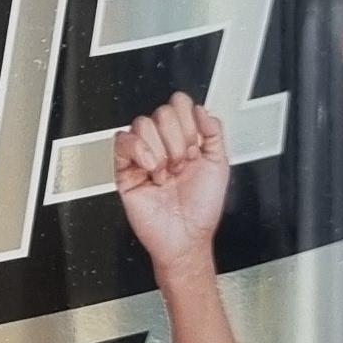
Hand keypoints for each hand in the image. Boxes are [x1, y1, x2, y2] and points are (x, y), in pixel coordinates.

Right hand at [114, 92, 229, 268]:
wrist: (185, 236)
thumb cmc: (201, 209)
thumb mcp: (219, 164)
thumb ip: (213, 131)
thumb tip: (201, 109)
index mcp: (185, 139)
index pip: (180, 105)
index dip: (189, 121)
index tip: (196, 146)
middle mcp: (163, 144)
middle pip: (162, 112)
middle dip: (177, 141)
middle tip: (181, 164)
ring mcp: (143, 154)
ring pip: (143, 124)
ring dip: (160, 150)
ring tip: (166, 172)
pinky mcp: (124, 168)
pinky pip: (122, 140)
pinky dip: (139, 150)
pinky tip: (151, 169)